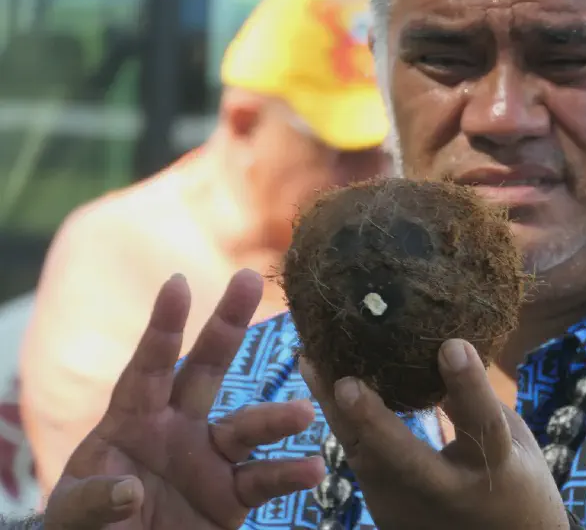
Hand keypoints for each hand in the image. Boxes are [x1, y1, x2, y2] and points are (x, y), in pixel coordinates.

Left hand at [44, 270, 324, 528]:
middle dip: (227, 324)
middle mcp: (175, 429)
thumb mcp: (72, 518)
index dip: (163, 327)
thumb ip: (92, 502)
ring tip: (304, 415)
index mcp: (131, 422)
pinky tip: (313, 470)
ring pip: (246, 427)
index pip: (148, 368)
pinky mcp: (231, 496)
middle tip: (250, 279)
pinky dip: (289, 474)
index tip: (179, 283)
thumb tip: (129, 489)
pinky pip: (263, 480)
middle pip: (206, 369)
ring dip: (276, 419)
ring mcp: (207, 460)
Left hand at [302, 339, 568, 529]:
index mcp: (495, 470)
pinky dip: (342, 420)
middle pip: (405, 460)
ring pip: (365, 457)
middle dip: (374, 422)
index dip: (468, 387)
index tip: (451, 345)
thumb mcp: (515, 442)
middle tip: (346, 383)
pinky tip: (322, 385)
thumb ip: (479, 404)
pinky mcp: (384, 511)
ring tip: (313, 360)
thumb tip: (445, 347)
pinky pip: (360, 459)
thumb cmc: (517, 483)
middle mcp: (448, 493)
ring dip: (336, 409)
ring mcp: (409, 508)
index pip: (482, 426)